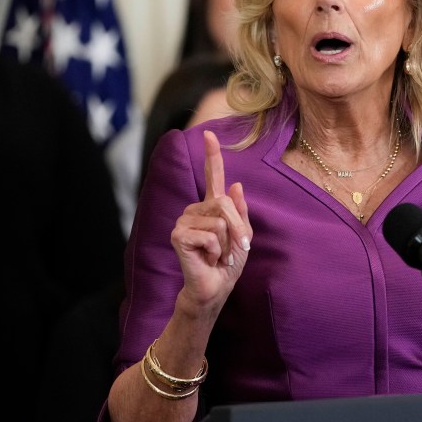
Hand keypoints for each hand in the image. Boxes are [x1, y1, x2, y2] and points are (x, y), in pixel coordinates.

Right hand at [170, 130, 251, 309]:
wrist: (215, 288)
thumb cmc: (228, 263)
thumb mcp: (243, 236)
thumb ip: (240, 212)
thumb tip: (235, 184)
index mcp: (212, 206)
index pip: (212, 176)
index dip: (212, 155)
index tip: (210, 133)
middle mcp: (195, 209)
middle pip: (225, 204)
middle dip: (236, 229)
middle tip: (231, 249)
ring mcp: (184, 220)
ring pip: (219, 220)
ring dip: (226, 243)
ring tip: (216, 255)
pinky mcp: (178, 234)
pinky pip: (210, 234)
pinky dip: (216, 250)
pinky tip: (207, 258)